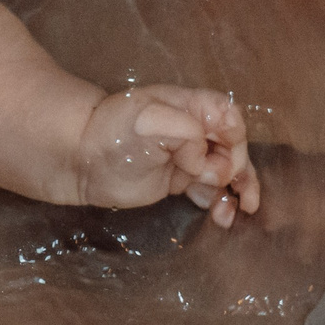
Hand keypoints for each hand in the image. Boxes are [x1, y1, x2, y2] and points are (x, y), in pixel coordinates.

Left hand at [76, 84, 260, 226]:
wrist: (83, 160)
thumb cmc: (114, 133)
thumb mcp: (148, 120)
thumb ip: (184, 132)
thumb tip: (204, 159)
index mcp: (189, 107)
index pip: (228, 115)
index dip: (233, 134)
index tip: (223, 150)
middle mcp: (194, 131)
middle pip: (234, 146)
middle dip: (234, 166)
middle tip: (211, 179)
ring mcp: (190, 158)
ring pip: (229, 172)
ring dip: (240, 188)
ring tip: (241, 207)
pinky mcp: (181, 182)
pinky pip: (213, 192)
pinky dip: (223, 203)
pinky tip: (223, 217)